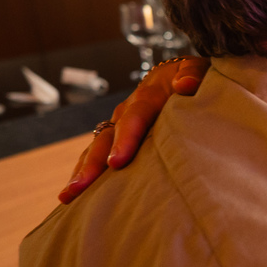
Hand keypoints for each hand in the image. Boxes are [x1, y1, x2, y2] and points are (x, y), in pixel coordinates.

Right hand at [58, 56, 209, 202]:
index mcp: (148, 97)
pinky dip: (85, 172)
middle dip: (94, 163)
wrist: (176, 75)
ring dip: (82, 171)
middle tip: (80, 186)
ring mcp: (118, 124)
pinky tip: (74, 195)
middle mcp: (126, 111)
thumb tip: (184, 85)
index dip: (125, 139)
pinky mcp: (116, 137)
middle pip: (107, 137)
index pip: (135, 118)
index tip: (116, 162)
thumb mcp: (197, 71)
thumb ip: (192, 75)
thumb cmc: (191, 79)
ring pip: (96, 148)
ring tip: (69, 195)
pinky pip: (97, 154)